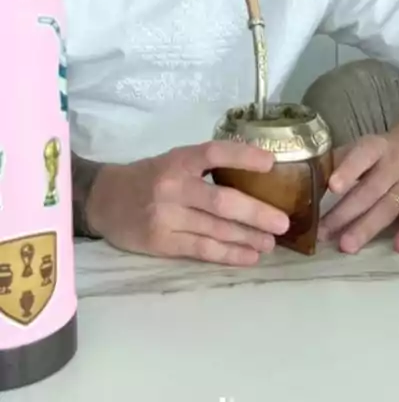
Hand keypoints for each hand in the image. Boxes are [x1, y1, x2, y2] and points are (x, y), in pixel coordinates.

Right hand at [87, 142, 290, 265]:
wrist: (102, 200)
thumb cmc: (149, 178)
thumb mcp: (175, 161)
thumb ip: (208, 167)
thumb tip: (261, 176)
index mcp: (179, 160)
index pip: (214, 154)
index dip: (243, 156)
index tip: (271, 163)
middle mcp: (173, 187)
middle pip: (221, 201)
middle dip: (257, 213)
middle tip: (284, 222)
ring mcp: (166, 217)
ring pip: (215, 229)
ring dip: (248, 237)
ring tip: (271, 243)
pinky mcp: (161, 242)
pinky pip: (201, 249)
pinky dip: (228, 254)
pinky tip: (249, 256)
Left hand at [318, 131, 398, 253]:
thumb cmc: (382, 152)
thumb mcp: (362, 148)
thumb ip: (336, 162)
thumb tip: (301, 182)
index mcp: (375, 148)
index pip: (362, 157)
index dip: (349, 170)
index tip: (333, 187)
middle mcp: (394, 166)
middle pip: (371, 190)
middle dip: (346, 212)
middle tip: (324, 233)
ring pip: (389, 206)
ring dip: (368, 227)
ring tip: (347, 246)